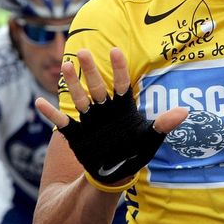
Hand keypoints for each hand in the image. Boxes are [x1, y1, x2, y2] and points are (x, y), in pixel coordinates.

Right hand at [36, 48, 187, 184]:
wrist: (117, 173)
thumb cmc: (136, 152)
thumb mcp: (151, 139)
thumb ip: (164, 124)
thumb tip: (184, 111)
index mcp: (123, 108)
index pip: (121, 84)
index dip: (119, 69)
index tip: (116, 51)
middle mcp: (105, 110)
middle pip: (96, 86)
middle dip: (90, 70)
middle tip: (81, 50)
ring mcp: (89, 120)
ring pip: (79, 98)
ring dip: (72, 83)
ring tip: (65, 65)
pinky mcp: (76, 134)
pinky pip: (62, 122)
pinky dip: (50, 113)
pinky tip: (39, 102)